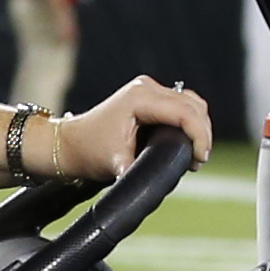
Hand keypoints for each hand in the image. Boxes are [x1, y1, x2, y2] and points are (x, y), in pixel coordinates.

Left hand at [37, 76, 214, 179]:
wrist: (67, 145)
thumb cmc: (87, 153)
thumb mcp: (116, 164)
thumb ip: (141, 171)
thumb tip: (159, 183)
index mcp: (139, 98)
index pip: (185, 113)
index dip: (199, 136)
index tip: (199, 158)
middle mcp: (146, 87)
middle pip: (193, 105)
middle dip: (201, 133)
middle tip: (197, 160)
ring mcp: (148, 89)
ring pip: (191, 103)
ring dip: (198, 127)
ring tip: (194, 155)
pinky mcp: (149, 96)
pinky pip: (181, 105)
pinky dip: (189, 122)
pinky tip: (187, 143)